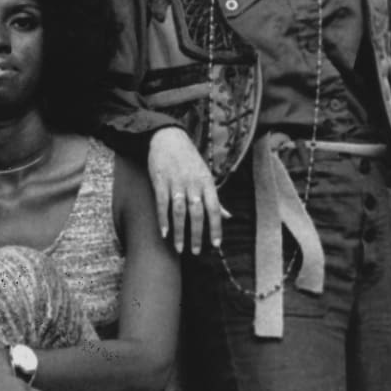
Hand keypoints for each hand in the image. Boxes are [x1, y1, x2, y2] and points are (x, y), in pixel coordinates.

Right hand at [147, 128, 228, 253]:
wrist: (168, 138)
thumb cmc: (189, 160)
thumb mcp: (206, 176)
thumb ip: (216, 198)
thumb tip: (229, 216)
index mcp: (207, 183)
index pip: (215, 208)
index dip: (216, 227)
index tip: (216, 245)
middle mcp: (193, 183)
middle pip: (197, 213)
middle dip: (197, 234)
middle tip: (196, 252)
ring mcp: (176, 182)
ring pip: (179, 211)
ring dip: (180, 232)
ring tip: (179, 248)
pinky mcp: (160, 181)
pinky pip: (162, 204)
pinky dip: (163, 219)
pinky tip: (164, 233)